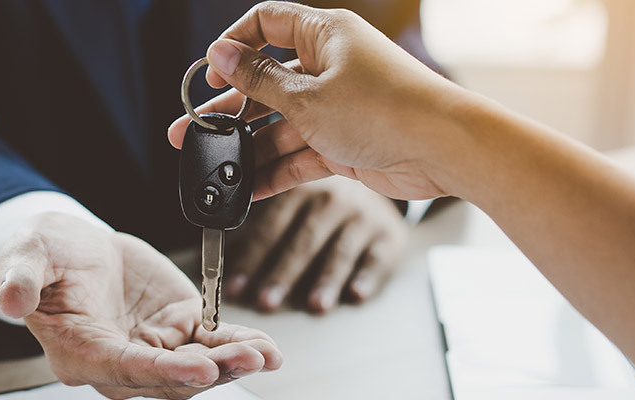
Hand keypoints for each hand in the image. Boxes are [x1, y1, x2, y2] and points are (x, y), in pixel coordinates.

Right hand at [0, 213, 281, 399]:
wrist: (71, 247)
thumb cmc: (43, 256)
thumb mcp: (24, 256)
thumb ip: (19, 279)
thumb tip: (9, 299)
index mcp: (79, 352)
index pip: (125, 369)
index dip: (163, 371)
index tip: (199, 368)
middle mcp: (119, 363)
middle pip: (169, 378)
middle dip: (211, 372)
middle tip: (248, 358)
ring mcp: (153, 349)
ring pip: (197, 367)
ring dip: (232, 364)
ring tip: (265, 355)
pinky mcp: (178, 329)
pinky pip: (212, 344)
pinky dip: (239, 346)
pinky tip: (267, 349)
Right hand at [168, 1, 472, 200]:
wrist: (444, 150)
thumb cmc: (387, 109)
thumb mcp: (308, 96)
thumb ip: (259, 81)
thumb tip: (222, 54)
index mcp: (325, 36)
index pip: (268, 23)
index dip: (234, 45)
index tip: (210, 74)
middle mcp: (330, 67)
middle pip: (267, 82)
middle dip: (229, 108)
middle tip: (190, 130)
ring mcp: (337, 107)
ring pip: (280, 124)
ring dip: (249, 146)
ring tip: (214, 168)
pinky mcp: (345, 144)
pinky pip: (299, 154)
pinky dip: (275, 170)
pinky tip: (247, 189)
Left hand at [225, 176, 407, 312]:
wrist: (382, 181)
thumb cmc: (325, 198)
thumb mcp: (295, 193)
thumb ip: (261, 214)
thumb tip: (211, 238)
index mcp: (299, 189)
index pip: (270, 226)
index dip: (250, 258)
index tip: (233, 288)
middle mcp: (332, 199)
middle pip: (302, 241)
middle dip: (282, 273)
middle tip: (266, 302)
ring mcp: (363, 217)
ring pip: (340, 250)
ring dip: (326, 279)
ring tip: (314, 305)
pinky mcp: (389, 235)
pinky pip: (377, 257)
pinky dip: (368, 276)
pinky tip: (356, 294)